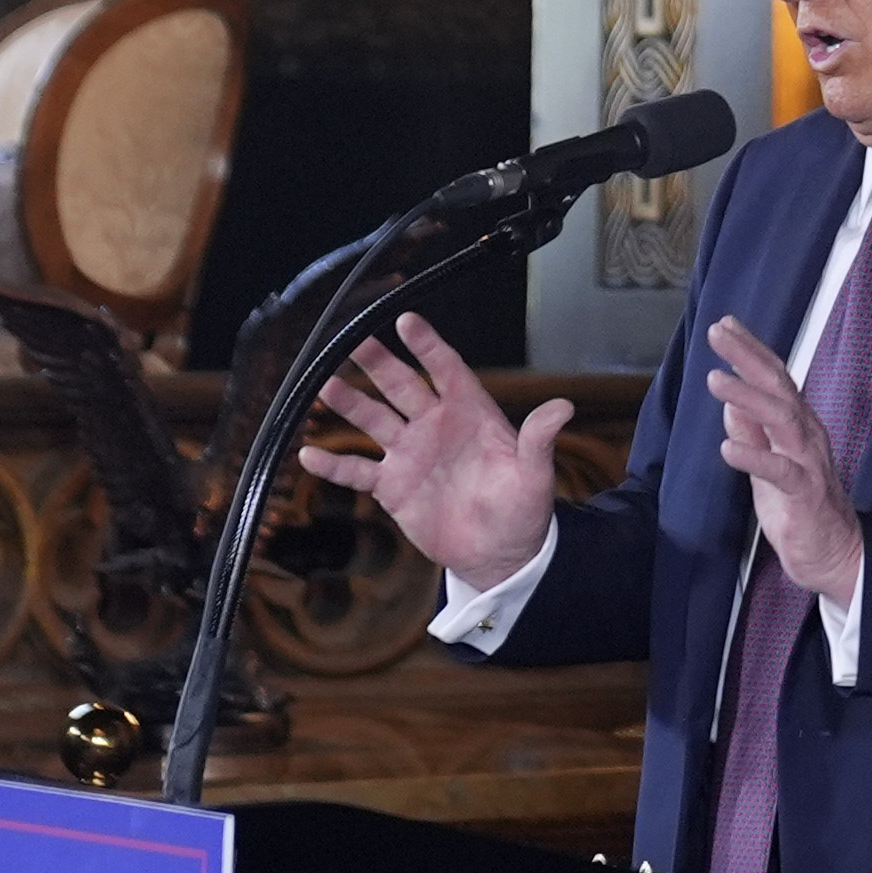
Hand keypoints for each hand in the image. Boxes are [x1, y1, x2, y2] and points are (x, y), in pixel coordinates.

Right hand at [294, 315, 570, 588]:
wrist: (500, 552)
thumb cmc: (523, 508)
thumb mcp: (534, 473)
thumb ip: (539, 439)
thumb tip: (563, 407)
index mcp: (470, 413)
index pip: (446, 370)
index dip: (427, 345)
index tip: (407, 320)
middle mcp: (435, 426)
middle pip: (402, 386)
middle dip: (380, 363)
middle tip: (356, 340)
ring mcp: (410, 454)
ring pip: (374, 420)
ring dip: (351, 403)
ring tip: (326, 385)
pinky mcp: (393, 486)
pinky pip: (358, 471)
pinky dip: (334, 464)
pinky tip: (309, 454)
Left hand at [702, 318, 866, 606]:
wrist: (835, 555)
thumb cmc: (799, 508)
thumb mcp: (767, 465)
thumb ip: (753, 433)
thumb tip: (731, 402)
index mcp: (798, 426)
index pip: (775, 379)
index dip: (751, 351)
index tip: (725, 325)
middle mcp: (807, 436)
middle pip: (779, 388)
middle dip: (748, 358)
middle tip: (718, 333)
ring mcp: (809, 464)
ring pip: (783, 420)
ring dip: (748, 397)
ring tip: (715, 380)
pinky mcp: (805, 495)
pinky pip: (781, 472)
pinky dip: (755, 457)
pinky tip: (728, 448)